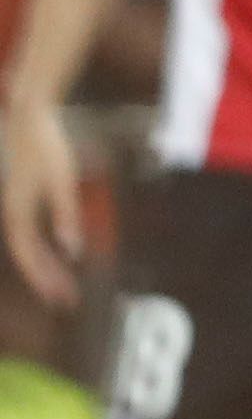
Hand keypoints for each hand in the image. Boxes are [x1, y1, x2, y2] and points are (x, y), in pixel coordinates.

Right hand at [3, 96, 82, 309]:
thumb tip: (72, 252)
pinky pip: (31, 231)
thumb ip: (66, 215)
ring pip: (29, 245)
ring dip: (46, 267)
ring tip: (65, 287)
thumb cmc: (46, 146)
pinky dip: (44, 248)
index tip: (60, 298)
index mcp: (17, 211)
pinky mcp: (23, 197)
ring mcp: (15, 205)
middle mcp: (12, 211)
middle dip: (46, 279)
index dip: (43, 278)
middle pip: (28, 255)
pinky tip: (59, 256)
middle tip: (66, 302)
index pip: (29, 255)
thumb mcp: (62, 181)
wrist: (29, 116)